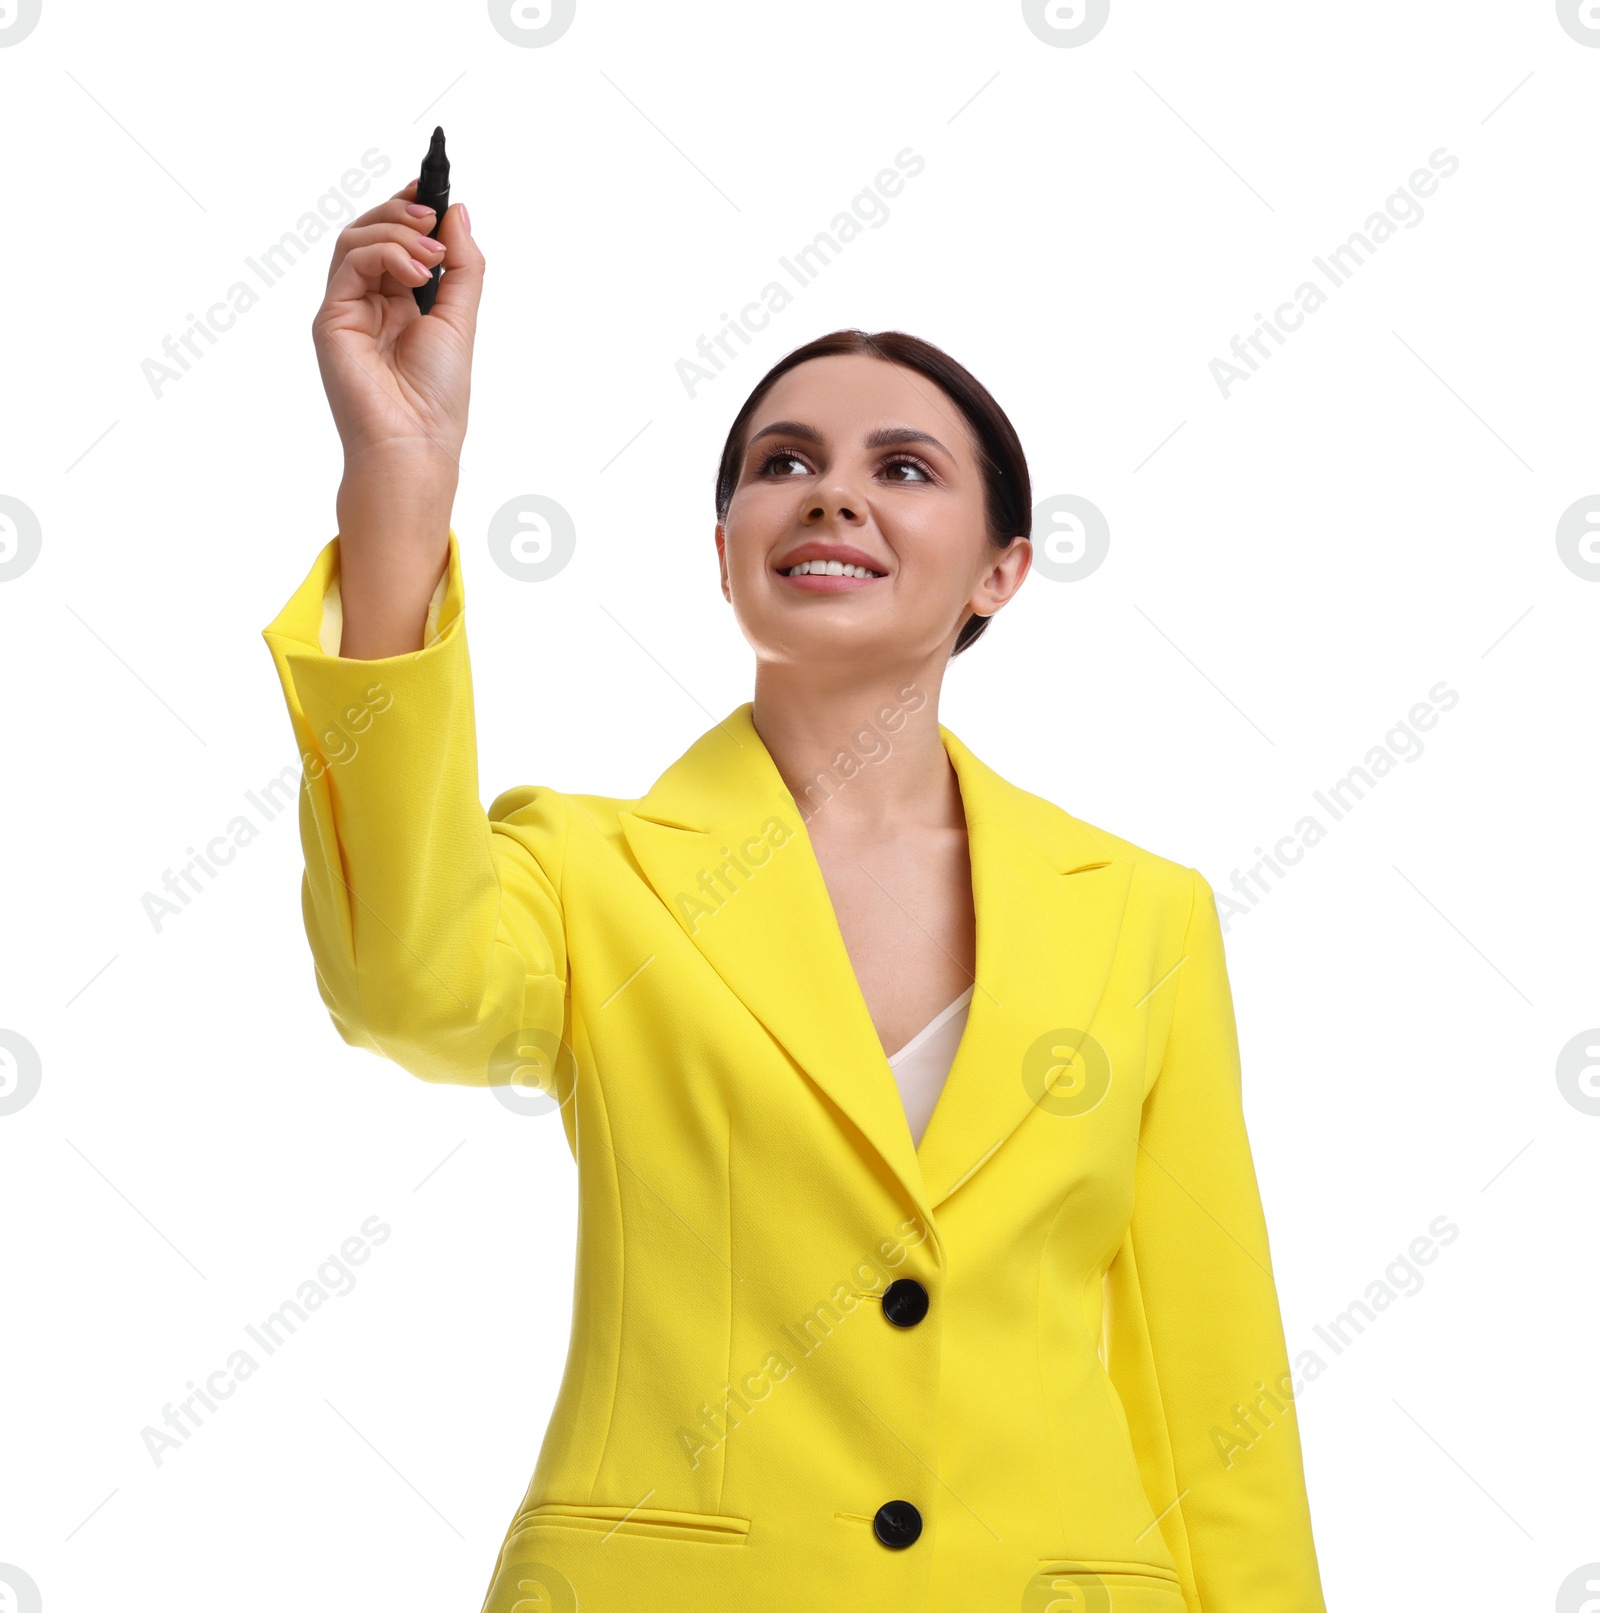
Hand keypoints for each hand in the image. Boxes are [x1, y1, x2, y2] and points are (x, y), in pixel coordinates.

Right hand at [313, 176, 483, 475]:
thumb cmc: (437, 396)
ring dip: (396, 230)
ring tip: (431, 252)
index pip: (398, 240)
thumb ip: (463, 265)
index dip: (413, 208)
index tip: (435, 184)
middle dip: (404, 212)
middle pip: (371, 230)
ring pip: (355, 238)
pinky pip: (350, 262)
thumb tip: (458, 211)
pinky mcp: (331, 317)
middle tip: (434, 216)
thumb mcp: (462, 319)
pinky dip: (385, 253)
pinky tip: (416, 272)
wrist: (413, 442)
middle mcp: (370, 302)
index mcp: (401, 304)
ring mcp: (347, 308)